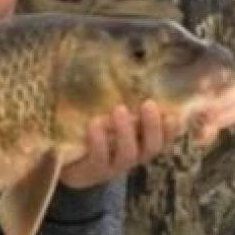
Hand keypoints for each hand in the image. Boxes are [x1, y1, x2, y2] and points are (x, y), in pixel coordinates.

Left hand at [59, 100, 180, 189]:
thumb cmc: (92, 129)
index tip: (172, 112)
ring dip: (126, 131)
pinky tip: (94, 123)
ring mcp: (113, 166)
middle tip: (148, 103)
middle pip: (152, 147)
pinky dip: (99, 140)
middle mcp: (132, 156)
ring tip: (119, 109)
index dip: (172, 128)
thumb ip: (122, 99)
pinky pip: (100, 158)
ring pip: (128, 154)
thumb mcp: (109, 113)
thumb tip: (127, 64)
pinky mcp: (92, 171)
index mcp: (140, 142)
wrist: (62, 161)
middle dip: (153, 126)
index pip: (164, 138)